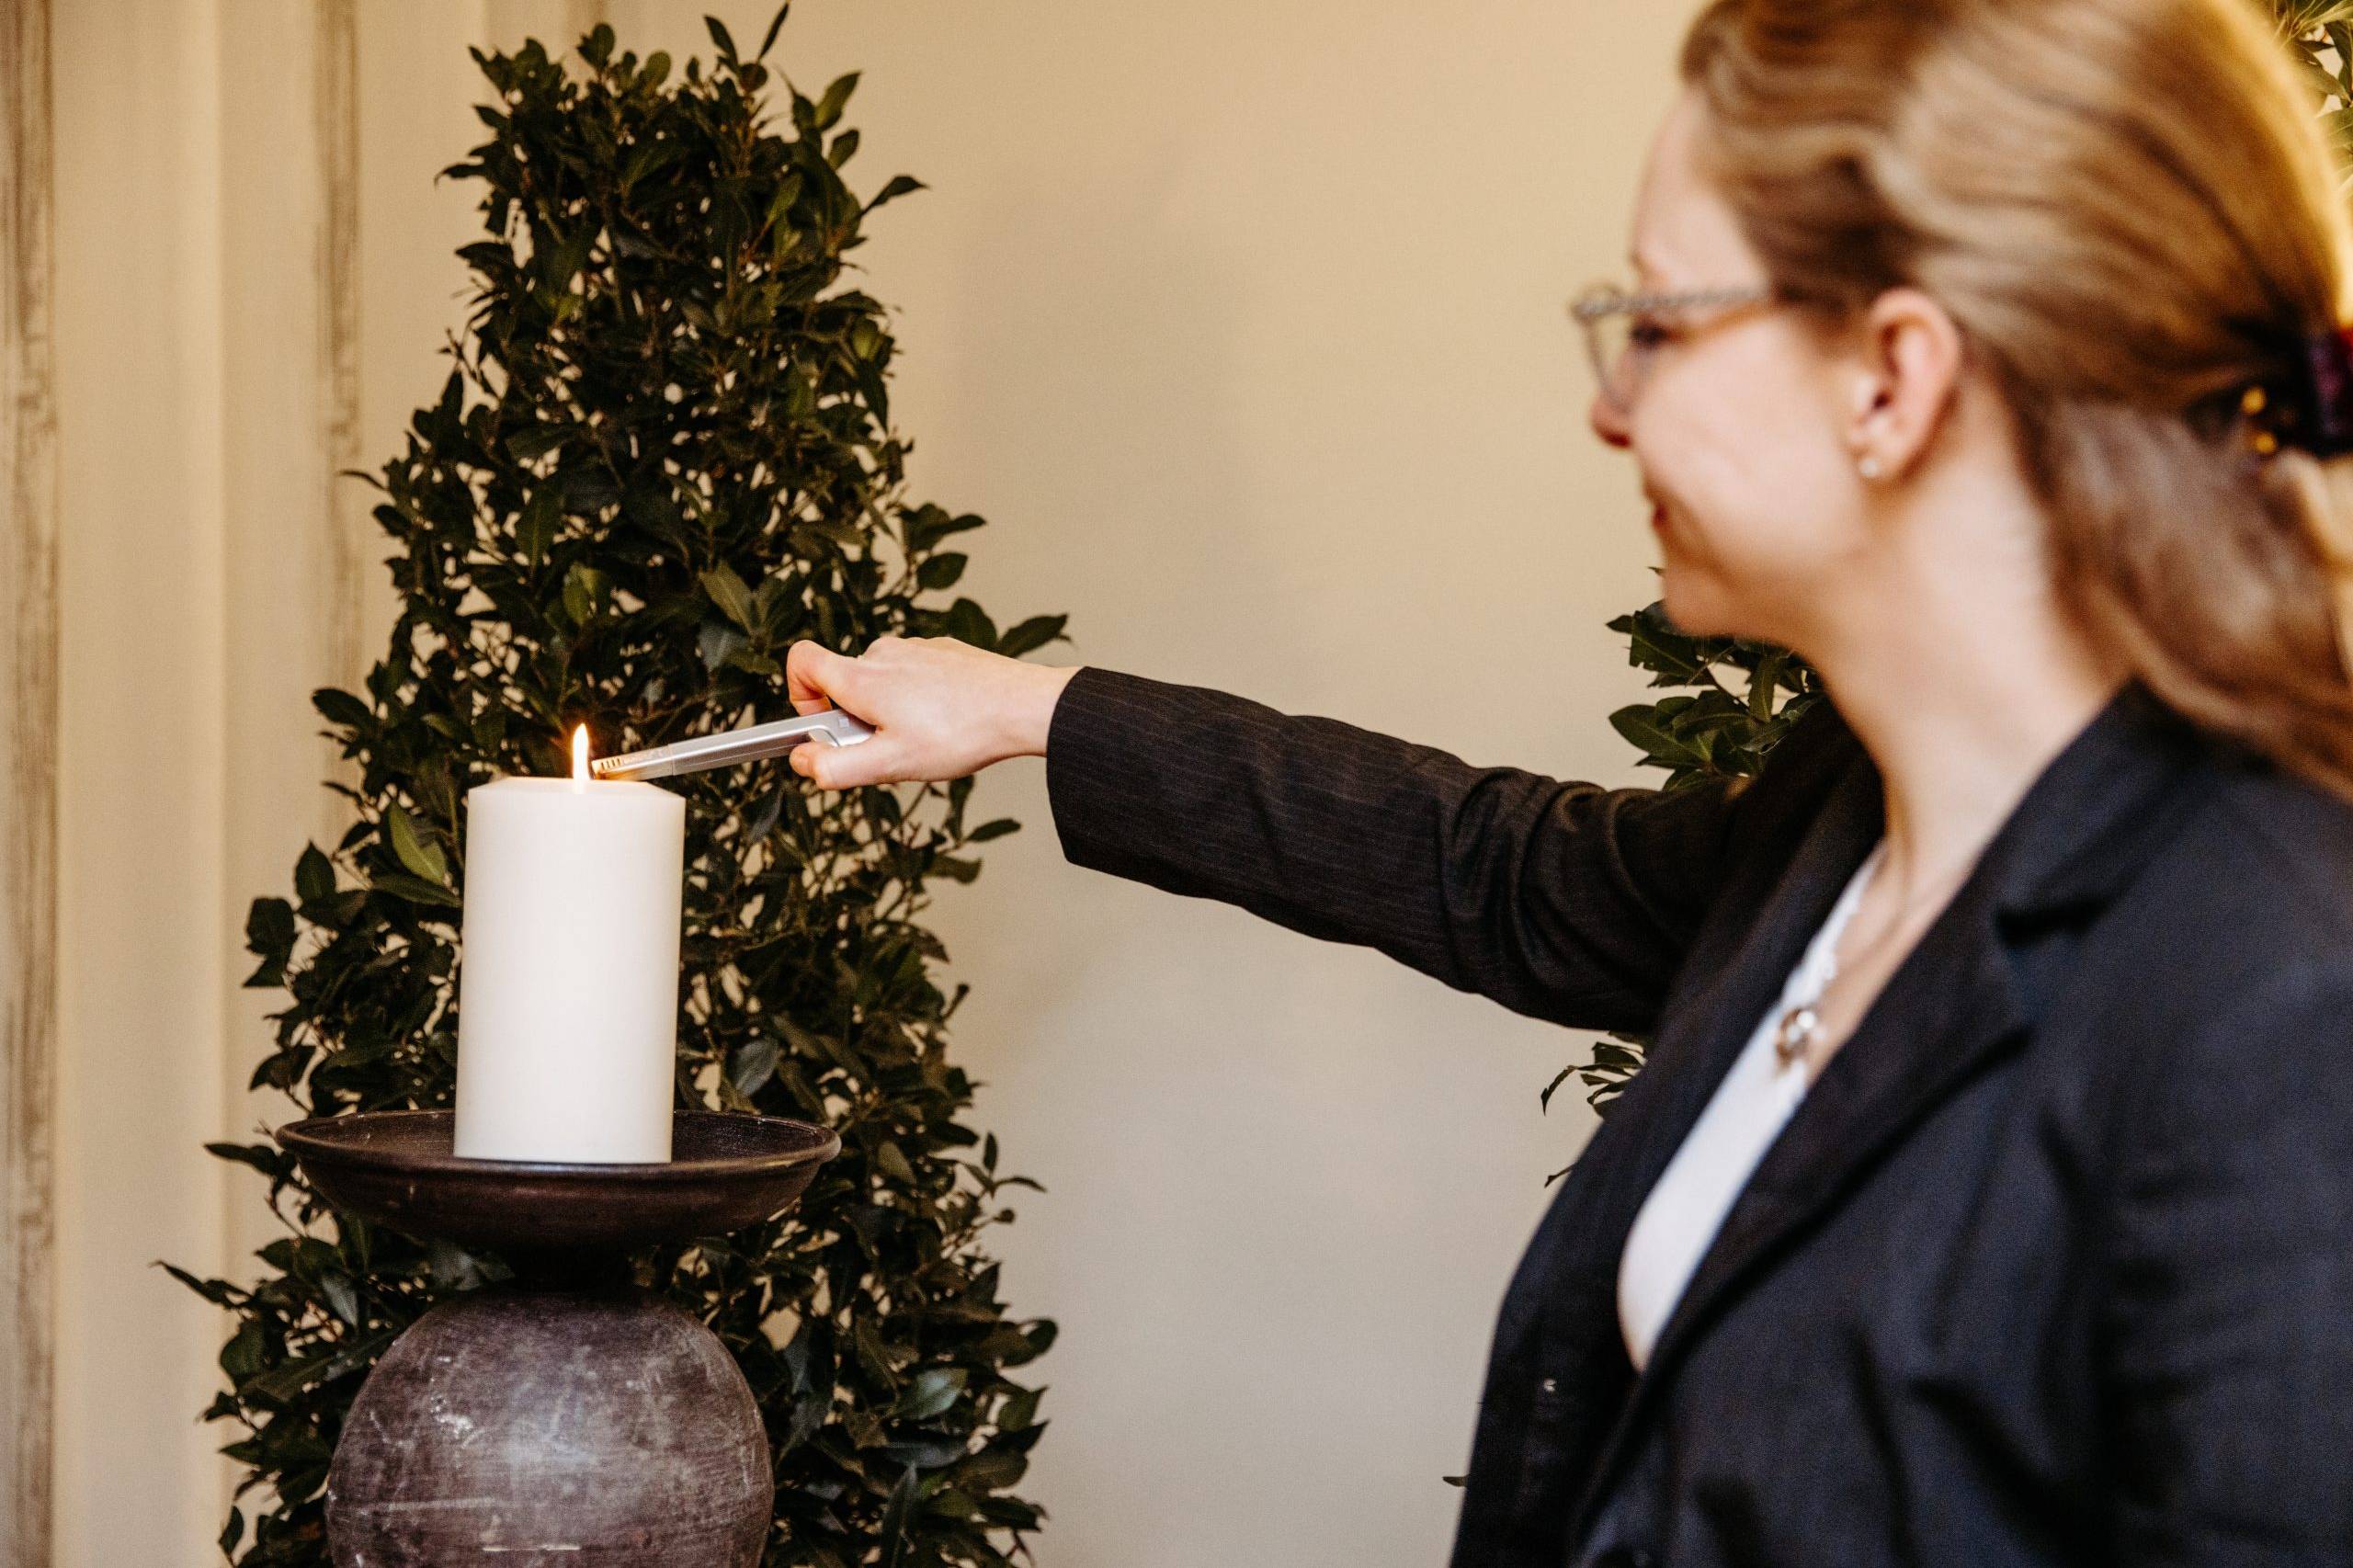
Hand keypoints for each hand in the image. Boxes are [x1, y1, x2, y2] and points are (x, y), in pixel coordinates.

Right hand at [782, 635, 1080, 789]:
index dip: (798, 693)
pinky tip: (948, 721)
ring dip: (890, 710)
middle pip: (845, 681)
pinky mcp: (944, 652)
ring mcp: (917, 648)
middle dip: (856, 718)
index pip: (801, 660)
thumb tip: (802, 760)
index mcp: (862, 677)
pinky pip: (914, 675)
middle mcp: (884, 653)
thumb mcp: (890, 765)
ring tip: (926, 738)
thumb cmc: (960, 734)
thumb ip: (834, 767)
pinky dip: (919, 698)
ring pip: (882, 680)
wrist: (1022, 707)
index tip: (823, 723)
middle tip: (891, 747)